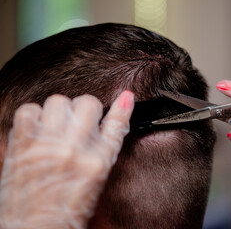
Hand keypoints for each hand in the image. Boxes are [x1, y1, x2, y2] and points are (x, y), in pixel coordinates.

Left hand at [0, 91, 133, 228]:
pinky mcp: (23, 144)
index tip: (125, 97)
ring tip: (57, 126)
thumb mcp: (98, 179)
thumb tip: (112, 121)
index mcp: (98, 161)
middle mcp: (75, 149)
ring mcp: (48, 145)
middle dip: (85, 110)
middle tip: (79, 122)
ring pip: (58, 101)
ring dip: (60, 111)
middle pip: (87, 103)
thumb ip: (106, 147)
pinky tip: (38, 129)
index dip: (122, 107)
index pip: (116, 123)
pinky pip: (29, 110)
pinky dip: (34, 116)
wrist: (36, 228)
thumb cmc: (68, 207)